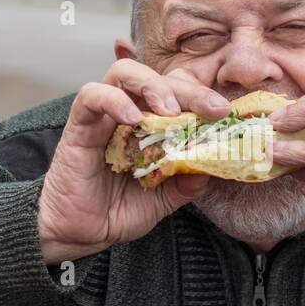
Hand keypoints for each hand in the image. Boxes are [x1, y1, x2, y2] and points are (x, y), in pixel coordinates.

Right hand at [36, 59, 232, 264]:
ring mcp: (103, 116)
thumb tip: (213, 168)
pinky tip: (131, 118)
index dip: (204, 97)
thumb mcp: (163, 200)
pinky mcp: (79, 126)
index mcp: (154, 125)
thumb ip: (186, 183)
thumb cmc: (117, 211)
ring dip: (152, 84)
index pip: (180, 92)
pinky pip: (91, 97)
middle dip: (191, 90)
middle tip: (212, 110)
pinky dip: (112, 100)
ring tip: (170, 110)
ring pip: (124, 72)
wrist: (78, 233)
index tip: (226, 115)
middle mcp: (130, 113)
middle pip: (160, 78)